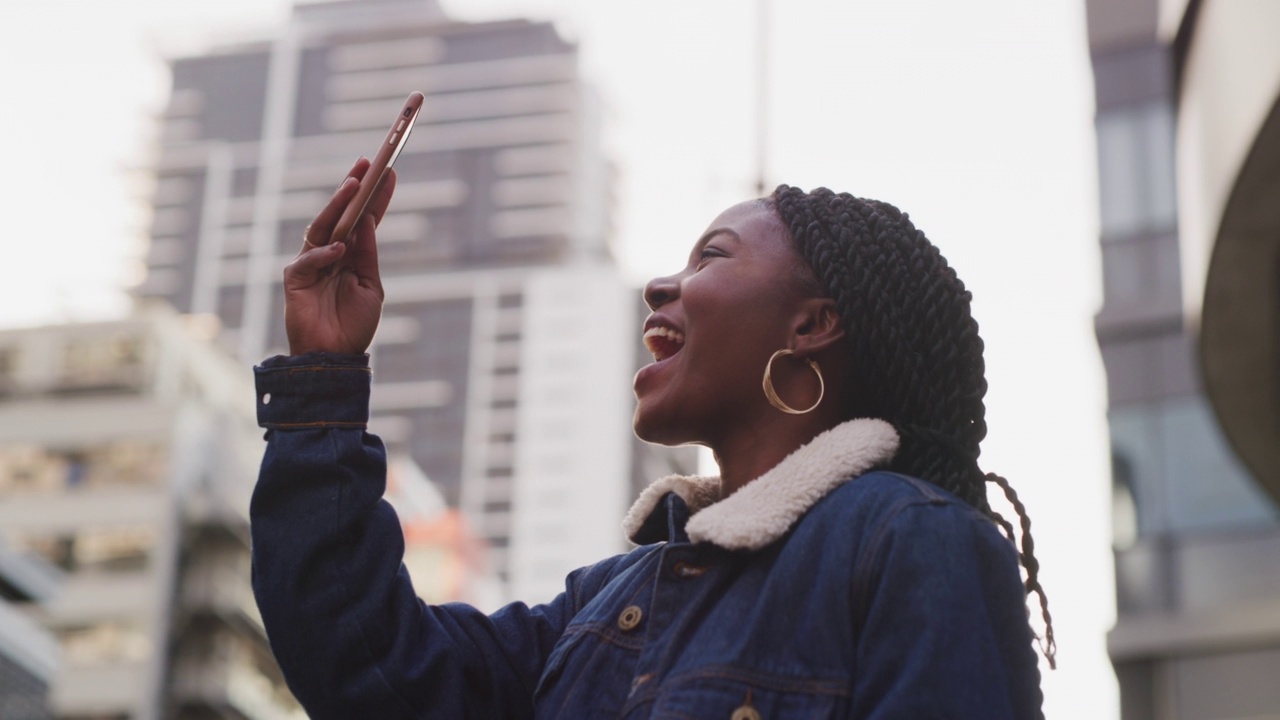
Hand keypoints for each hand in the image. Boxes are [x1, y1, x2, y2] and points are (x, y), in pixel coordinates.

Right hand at [283, 157, 396, 355]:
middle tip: (368, 163)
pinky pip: (308, 260)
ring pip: (321, 227)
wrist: (334, 357)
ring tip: (353, 184)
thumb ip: (368, 255)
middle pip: (342, 215)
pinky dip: (324, 254)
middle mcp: (331, 253)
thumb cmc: (353, 325)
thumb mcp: (371, 287)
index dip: (376, 196)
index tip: (390, 171)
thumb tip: (368, 221)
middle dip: (354, 188)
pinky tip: (339, 249)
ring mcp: (312, 264)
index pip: (364, 218)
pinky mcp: (295, 279)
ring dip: (337, 204)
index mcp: (352, 255)